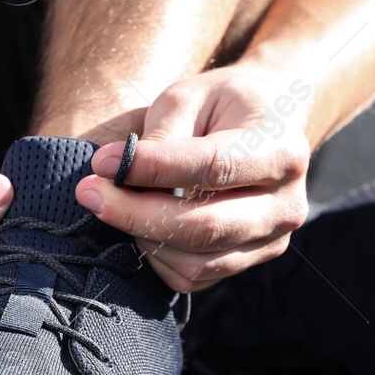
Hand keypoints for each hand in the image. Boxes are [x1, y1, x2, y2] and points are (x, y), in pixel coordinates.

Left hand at [75, 66, 312, 292]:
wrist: (264, 126)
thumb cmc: (220, 106)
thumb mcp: (189, 97)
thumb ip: (160, 135)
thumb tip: (116, 172)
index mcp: (281, 150)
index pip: (212, 168)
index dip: (152, 169)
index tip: (101, 162)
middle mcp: (286, 204)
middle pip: (205, 227)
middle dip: (135, 214)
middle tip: (88, 192)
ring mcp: (271, 241)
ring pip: (195, 261)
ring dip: (140, 236)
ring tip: (111, 203)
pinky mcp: (247, 263)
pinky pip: (191, 277)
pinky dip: (154, 256)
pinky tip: (138, 223)